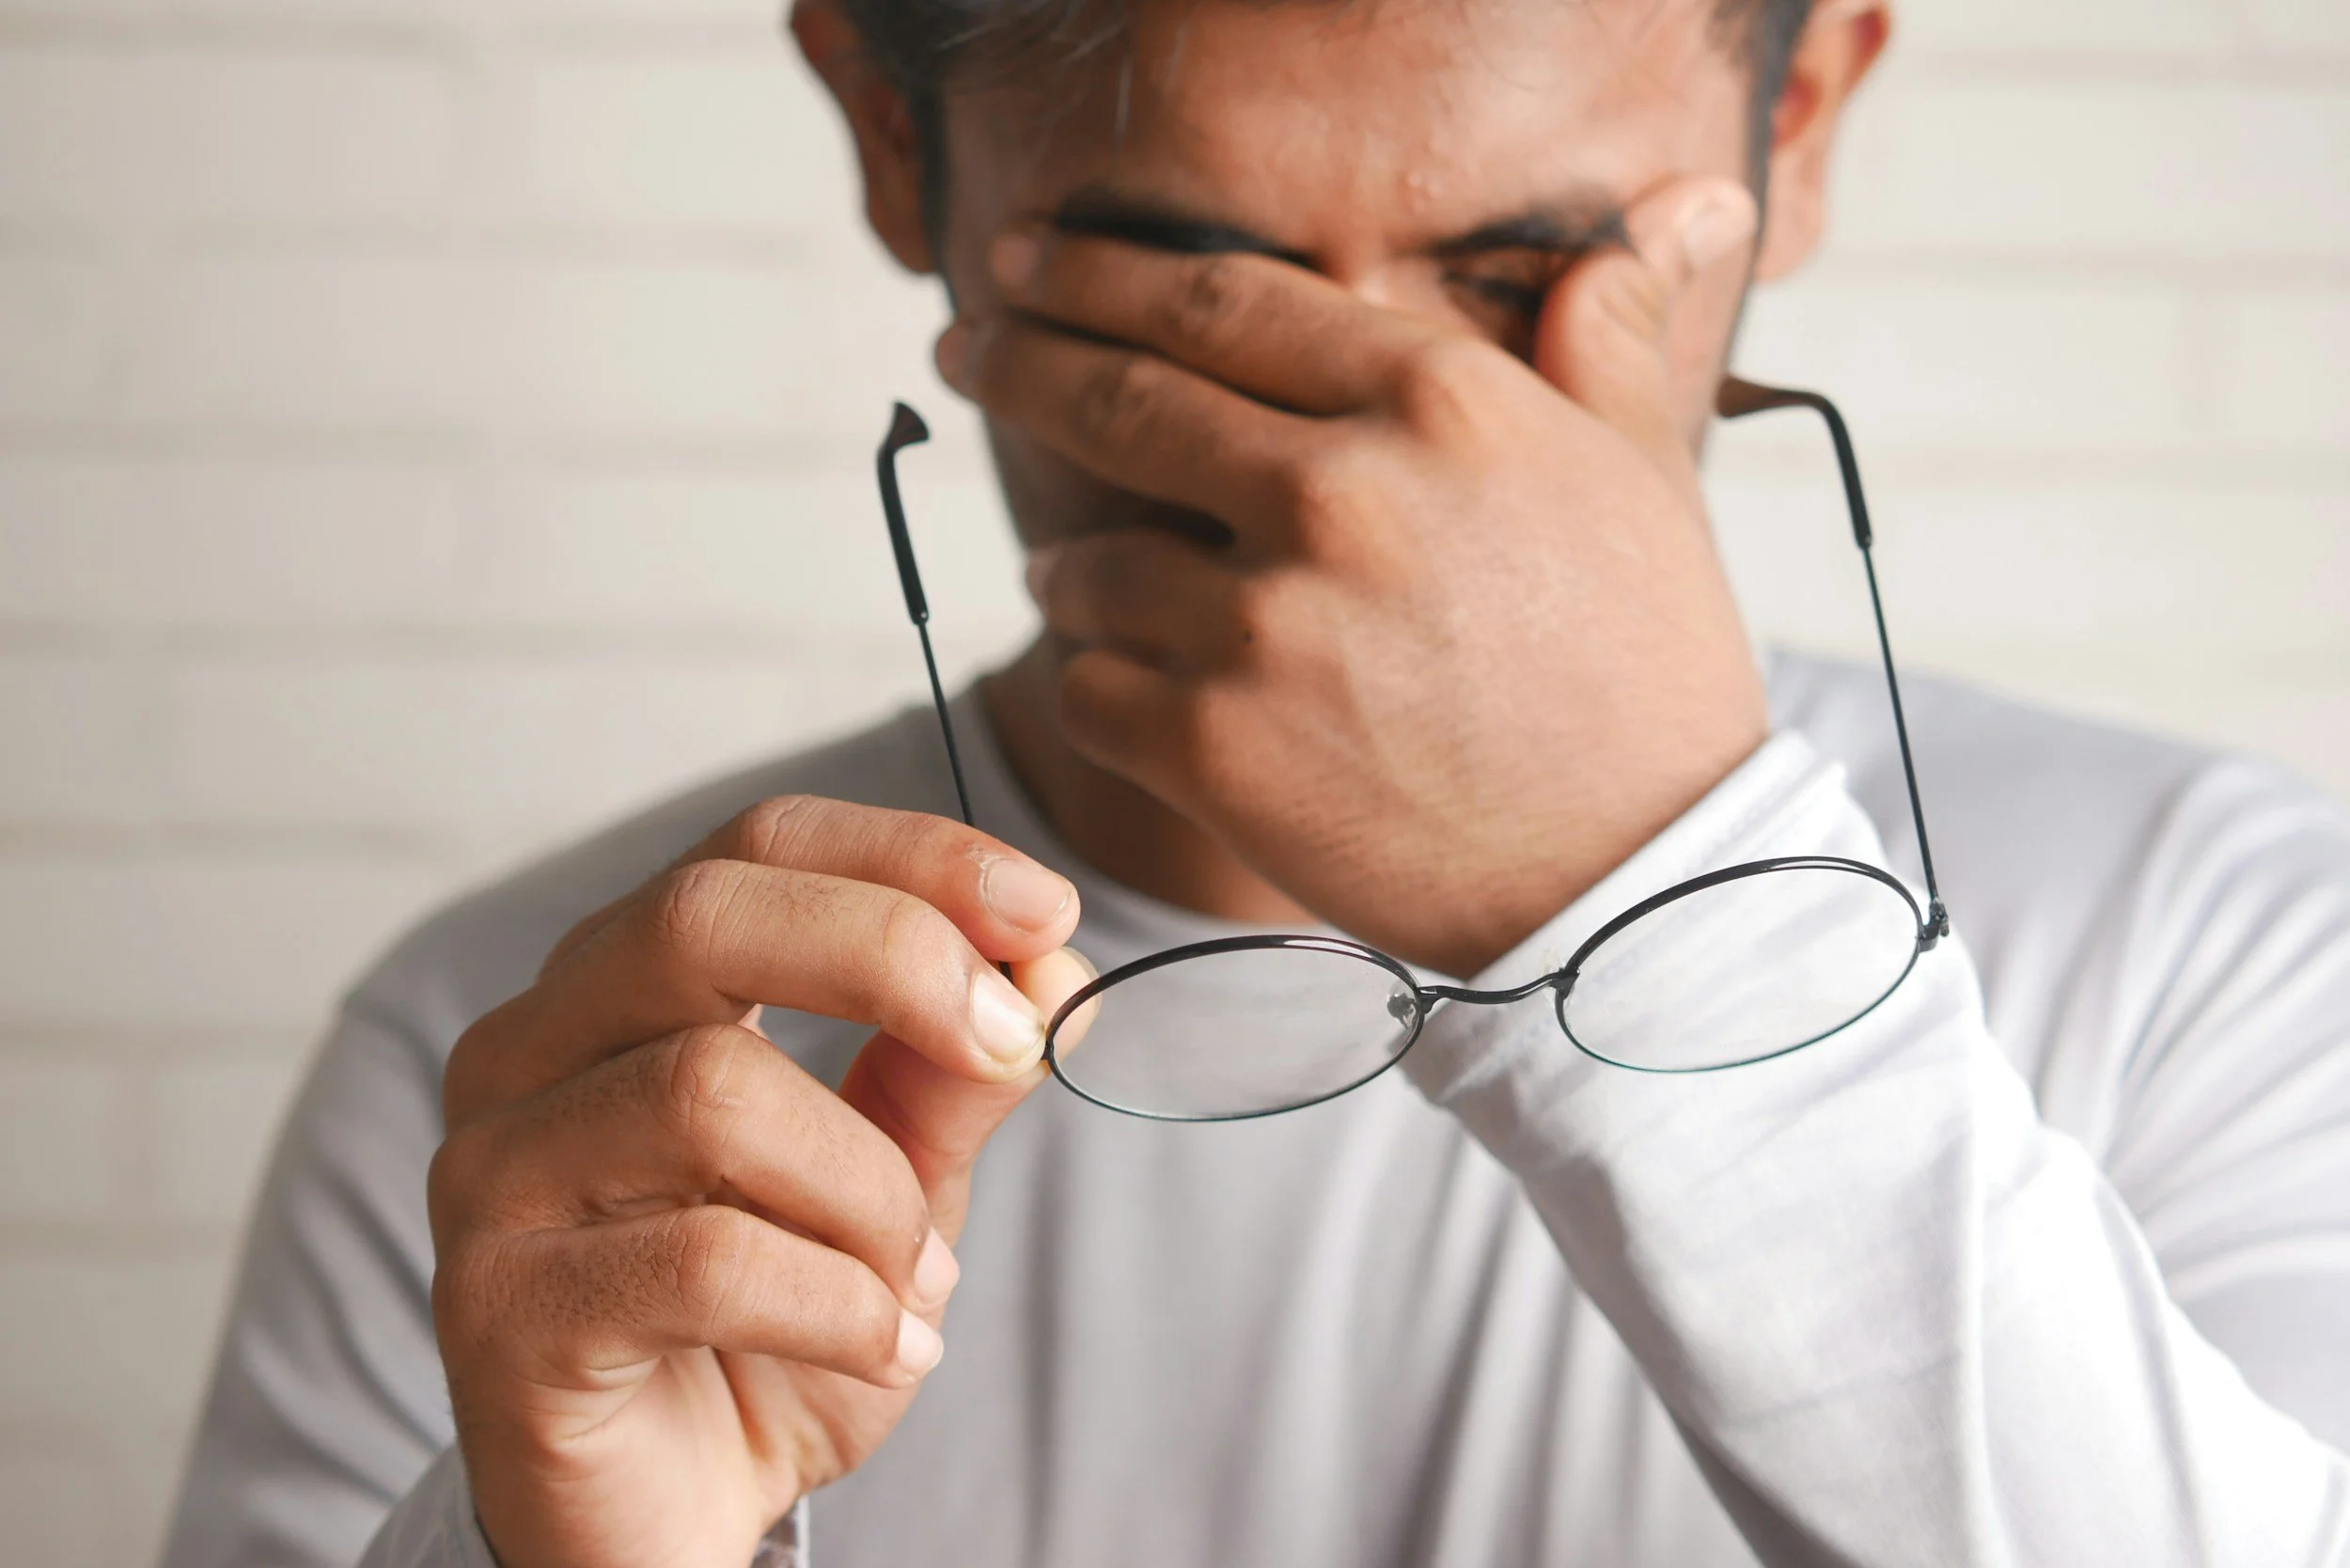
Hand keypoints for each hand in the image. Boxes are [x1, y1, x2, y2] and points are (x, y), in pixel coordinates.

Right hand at [429, 797, 1086, 1567]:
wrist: (672, 1521)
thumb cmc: (771, 1335)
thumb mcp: (893, 1188)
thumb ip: (948, 1076)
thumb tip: (1051, 962)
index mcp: (624, 988)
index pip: (755, 848)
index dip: (909, 856)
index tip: (1047, 906)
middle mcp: (532, 1051)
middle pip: (703, 916)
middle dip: (894, 958)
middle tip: (1011, 1045)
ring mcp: (493, 1172)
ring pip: (711, 1092)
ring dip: (871, 1191)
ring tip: (917, 1278)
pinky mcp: (495, 1307)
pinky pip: (702, 1258)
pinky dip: (839, 1304)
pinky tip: (883, 1348)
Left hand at [940, 176, 1769, 977]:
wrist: (1638, 881)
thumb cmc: (1646, 673)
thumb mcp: (1649, 477)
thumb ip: (1612, 334)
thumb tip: (1680, 203)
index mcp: (1436, 401)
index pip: (1221, 300)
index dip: (1099, 272)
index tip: (1027, 261)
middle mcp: (1336, 491)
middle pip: (1120, 399)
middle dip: (1019, 363)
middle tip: (963, 346)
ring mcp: (1264, 624)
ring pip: (1086, 565)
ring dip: (1067, 569)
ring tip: (1073, 580)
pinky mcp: (1214, 750)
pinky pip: (1087, 690)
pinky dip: (1094, 685)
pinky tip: (1124, 690)